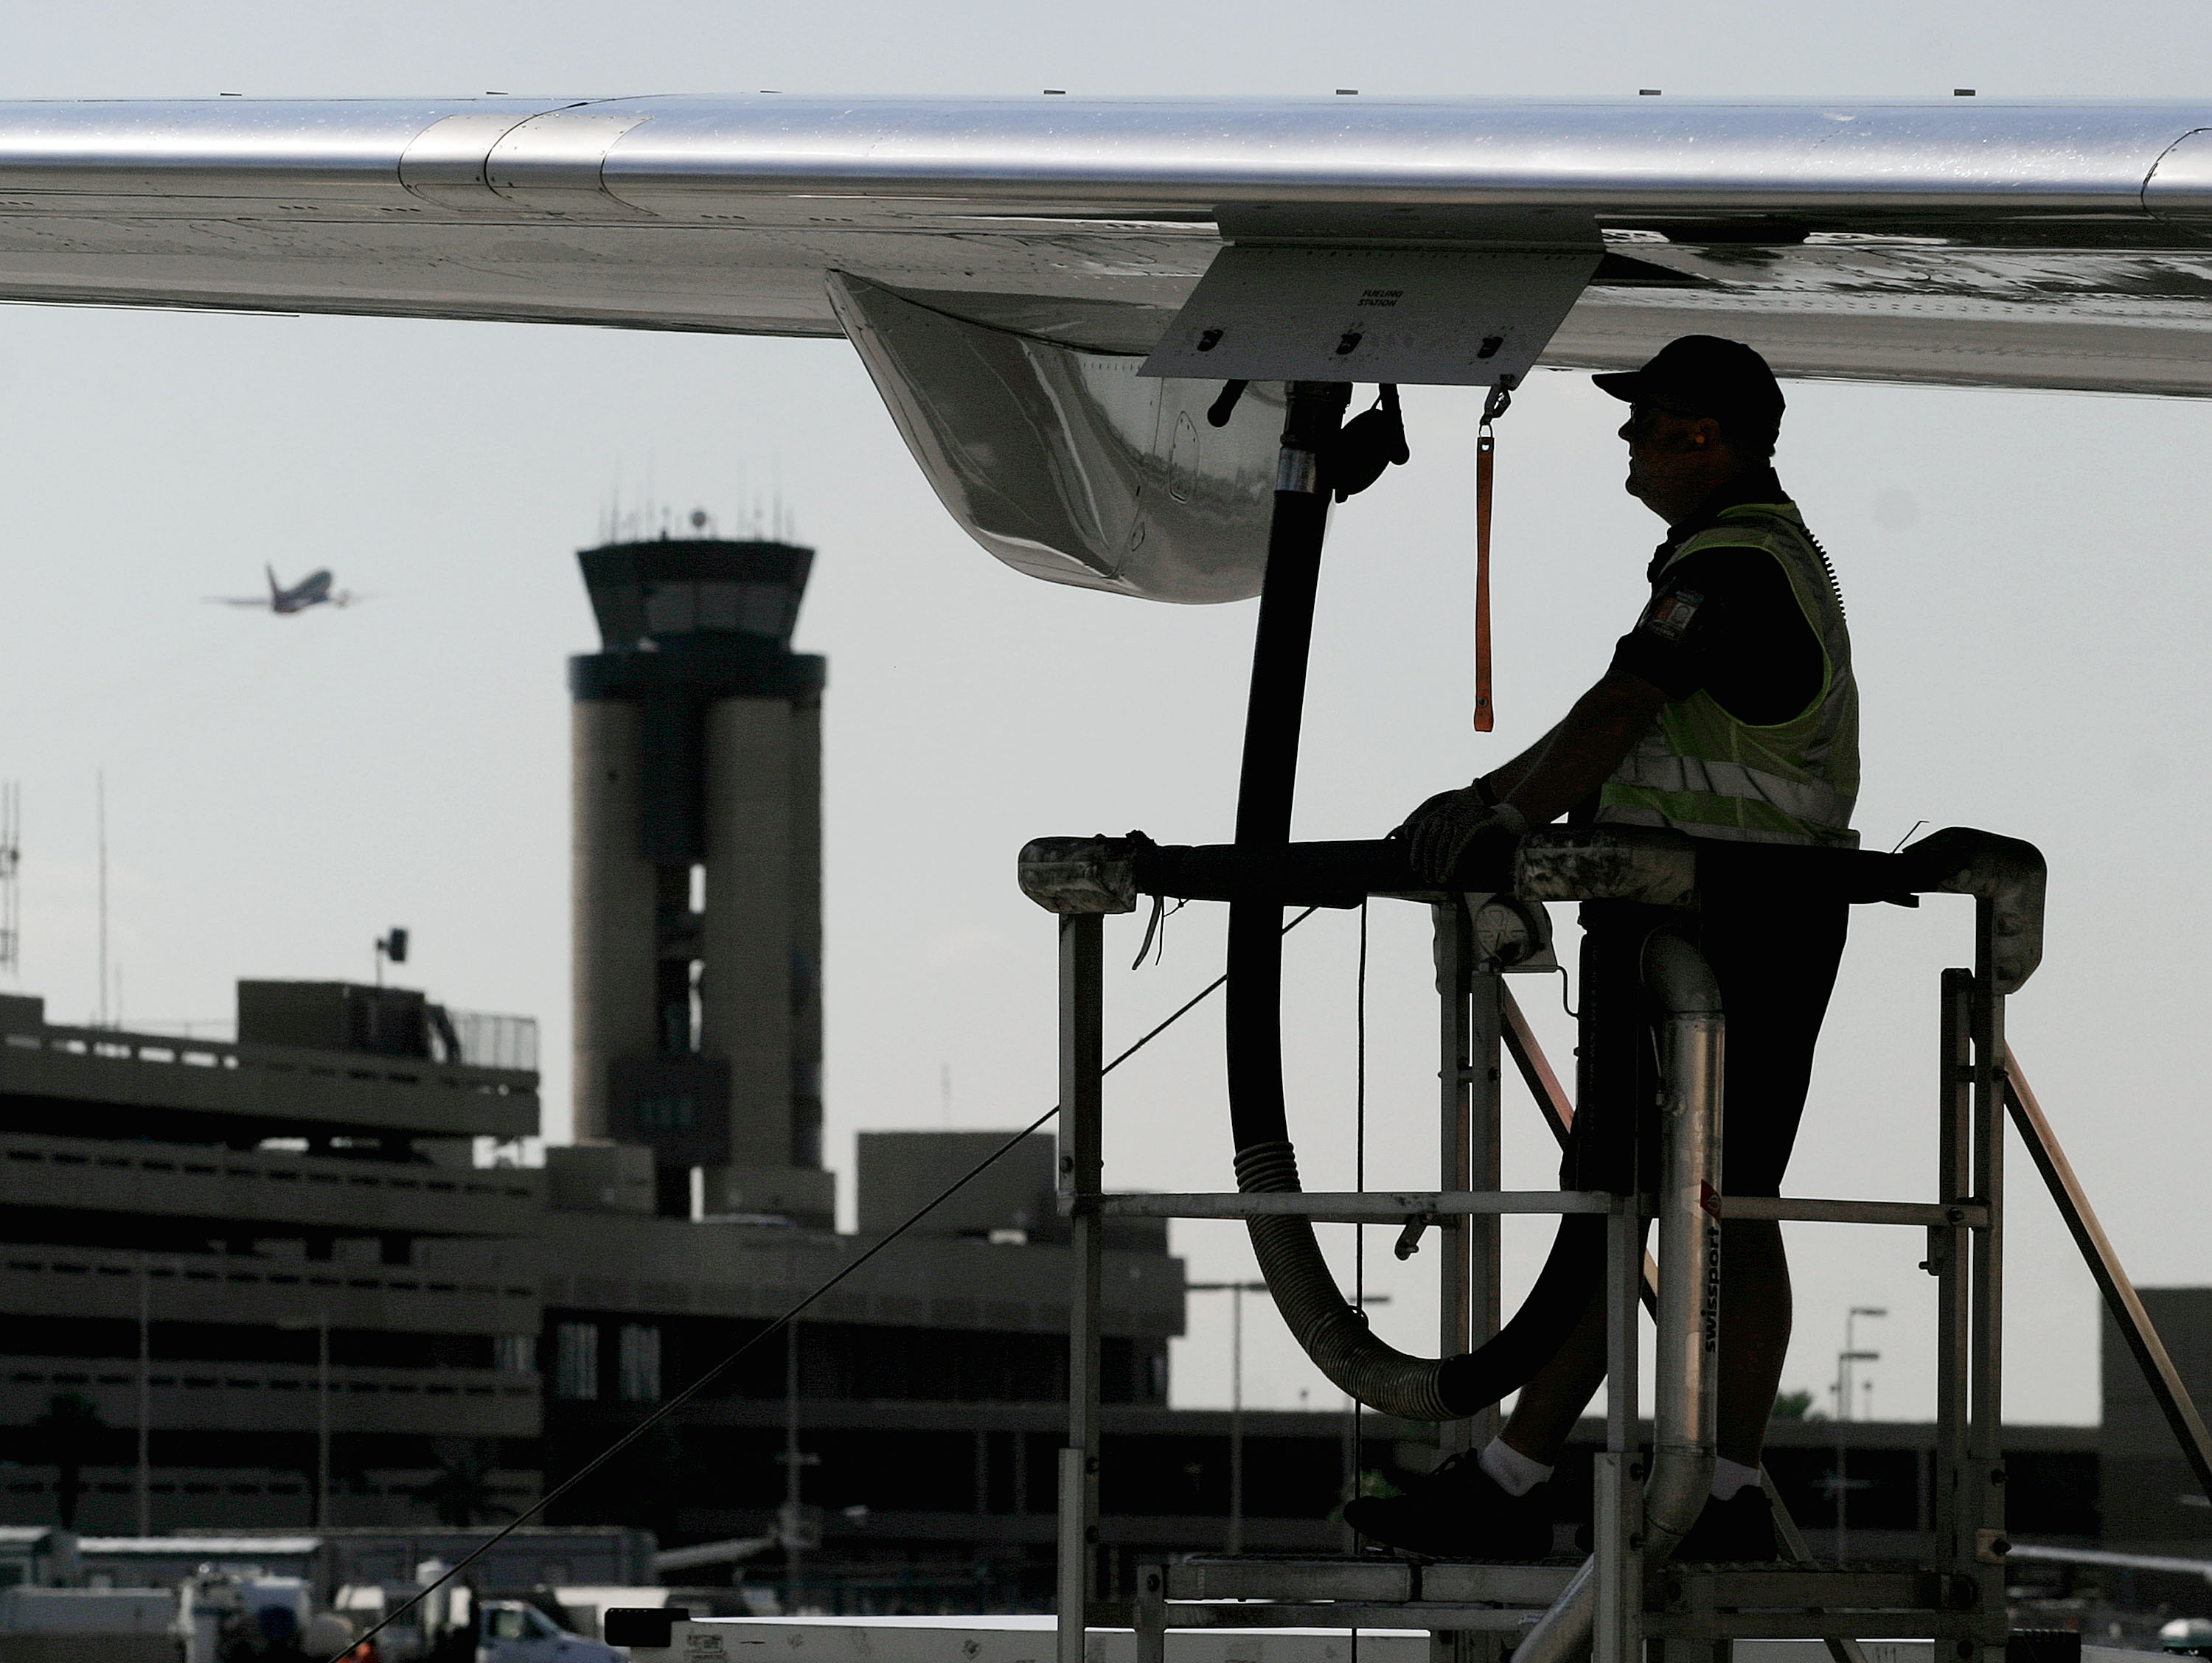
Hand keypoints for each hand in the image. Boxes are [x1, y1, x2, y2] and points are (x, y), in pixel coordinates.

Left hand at [1394, 788, 1521, 884]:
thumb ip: (1446, 837)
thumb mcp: (1461, 828)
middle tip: (1427, 877)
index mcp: (1444, 811)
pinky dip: (1451, 861)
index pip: (1423, 830)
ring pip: (1443, 843)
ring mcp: (1462, 815)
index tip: (1415, 865)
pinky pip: (1457, 844)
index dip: (1416, 849)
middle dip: (1428, 860)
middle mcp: (1450, 811)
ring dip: (1439, 864)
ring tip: (1438, 879)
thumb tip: (1429, 858)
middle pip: (1432, 838)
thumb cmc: (1484, 827)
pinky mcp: (1473, 823)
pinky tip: (1449, 873)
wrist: (1509, 818)